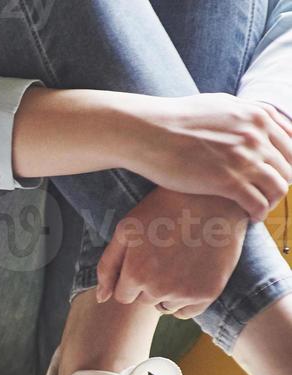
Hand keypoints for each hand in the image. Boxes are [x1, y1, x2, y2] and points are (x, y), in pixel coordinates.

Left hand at [96, 188, 249, 317]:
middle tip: (164, 256)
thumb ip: (108, 265)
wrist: (214, 198)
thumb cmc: (164, 209)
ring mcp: (186, 292)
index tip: (145, 259)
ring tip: (178, 263)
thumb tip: (101, 298)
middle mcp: (160, 288)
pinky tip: (191, 275)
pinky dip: (185, 301)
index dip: (131, 278)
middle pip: (144, 300)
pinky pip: (186, 313)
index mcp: (136, 273)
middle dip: (148, 284)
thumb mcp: (126, 229)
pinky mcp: (209, 293)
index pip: (123, 295)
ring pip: (164, 307)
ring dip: (166, 294)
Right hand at [120, 93, 291, 219]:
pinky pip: (258, 203)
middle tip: (267, 193)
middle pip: (288, 167)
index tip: (276, 173)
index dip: (287, 162)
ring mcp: (245, 159)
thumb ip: (243, 115)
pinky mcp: (228, 182)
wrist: (148, 132)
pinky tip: (251, 217)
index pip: (291, 144)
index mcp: (257, 116)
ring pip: (279, 187)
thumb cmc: (174, 119)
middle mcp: (257, 136)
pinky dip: (259, 212)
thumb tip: (255, 120)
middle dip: (280, 183)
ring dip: (272, 200)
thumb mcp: (219, 105)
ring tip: (261, 207)